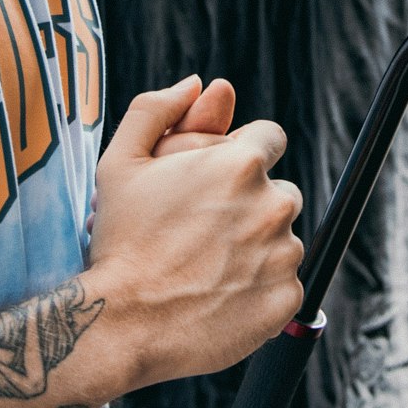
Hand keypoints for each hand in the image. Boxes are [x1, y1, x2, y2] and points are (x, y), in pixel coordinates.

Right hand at [84, 77, 302, 387]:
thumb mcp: (120, 163)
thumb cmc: (120, 242)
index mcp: (242, 163)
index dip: (240, 158)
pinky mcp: (288, 297)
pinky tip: (219, 295)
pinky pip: (283, 283)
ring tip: (205, 267)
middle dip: (250, 205)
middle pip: (278, 191)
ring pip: (282, 239)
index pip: (268, 139)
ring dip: (256, 247)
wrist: (123, 324)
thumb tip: (195, 83)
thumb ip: (156, 110)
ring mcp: (285, 254)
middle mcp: (274, 204)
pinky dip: (259, 288)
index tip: (215, 184)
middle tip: (202, 232)